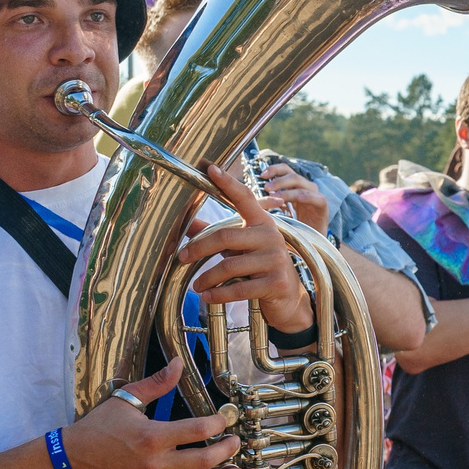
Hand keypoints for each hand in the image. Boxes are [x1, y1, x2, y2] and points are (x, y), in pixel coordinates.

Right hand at [59, 359, 250, 468]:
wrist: (76, 459)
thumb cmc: (100, 427)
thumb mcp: (126, 399)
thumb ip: (156, 384)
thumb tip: (178, 363)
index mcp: (151, 436)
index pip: (196, 430)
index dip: (217, 424)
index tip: (224, 420)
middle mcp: (155, 463)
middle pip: (203, 460)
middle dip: (226, 451)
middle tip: (236, 443)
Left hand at [182, 163, 311, 332]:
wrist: (288, 299)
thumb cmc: (258, 268)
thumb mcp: (239, 248)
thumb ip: (215, 235)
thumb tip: (185, 224)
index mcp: (262, 222)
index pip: (244, 197)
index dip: (228, 183)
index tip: (211, 168)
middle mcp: (271, 236)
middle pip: (225, 236)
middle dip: (198, 248)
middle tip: (181, 258)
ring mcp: (276, 259)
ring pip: (229, 266)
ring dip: (207, 278)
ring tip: (196, 286)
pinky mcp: (276, 282)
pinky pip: (239, 288)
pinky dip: (218, 294)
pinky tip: (208, 297)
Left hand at [257, 159, 326, 231]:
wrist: (310, 242)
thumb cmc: (292, 226)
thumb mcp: (278, 211)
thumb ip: (268, 202)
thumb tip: (252, 197)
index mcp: (294, 186)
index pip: (285, 170)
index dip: (274, 169)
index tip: (262, 175)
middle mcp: (305, 187)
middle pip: (292, 175)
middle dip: (277, 180)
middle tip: (266, 188)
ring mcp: (315, 195)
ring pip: (301, 186)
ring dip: (287, 190)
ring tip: (275, 197)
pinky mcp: (322, 205)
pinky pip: (316, 198)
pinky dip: (307, 197)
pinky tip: (298, 199)